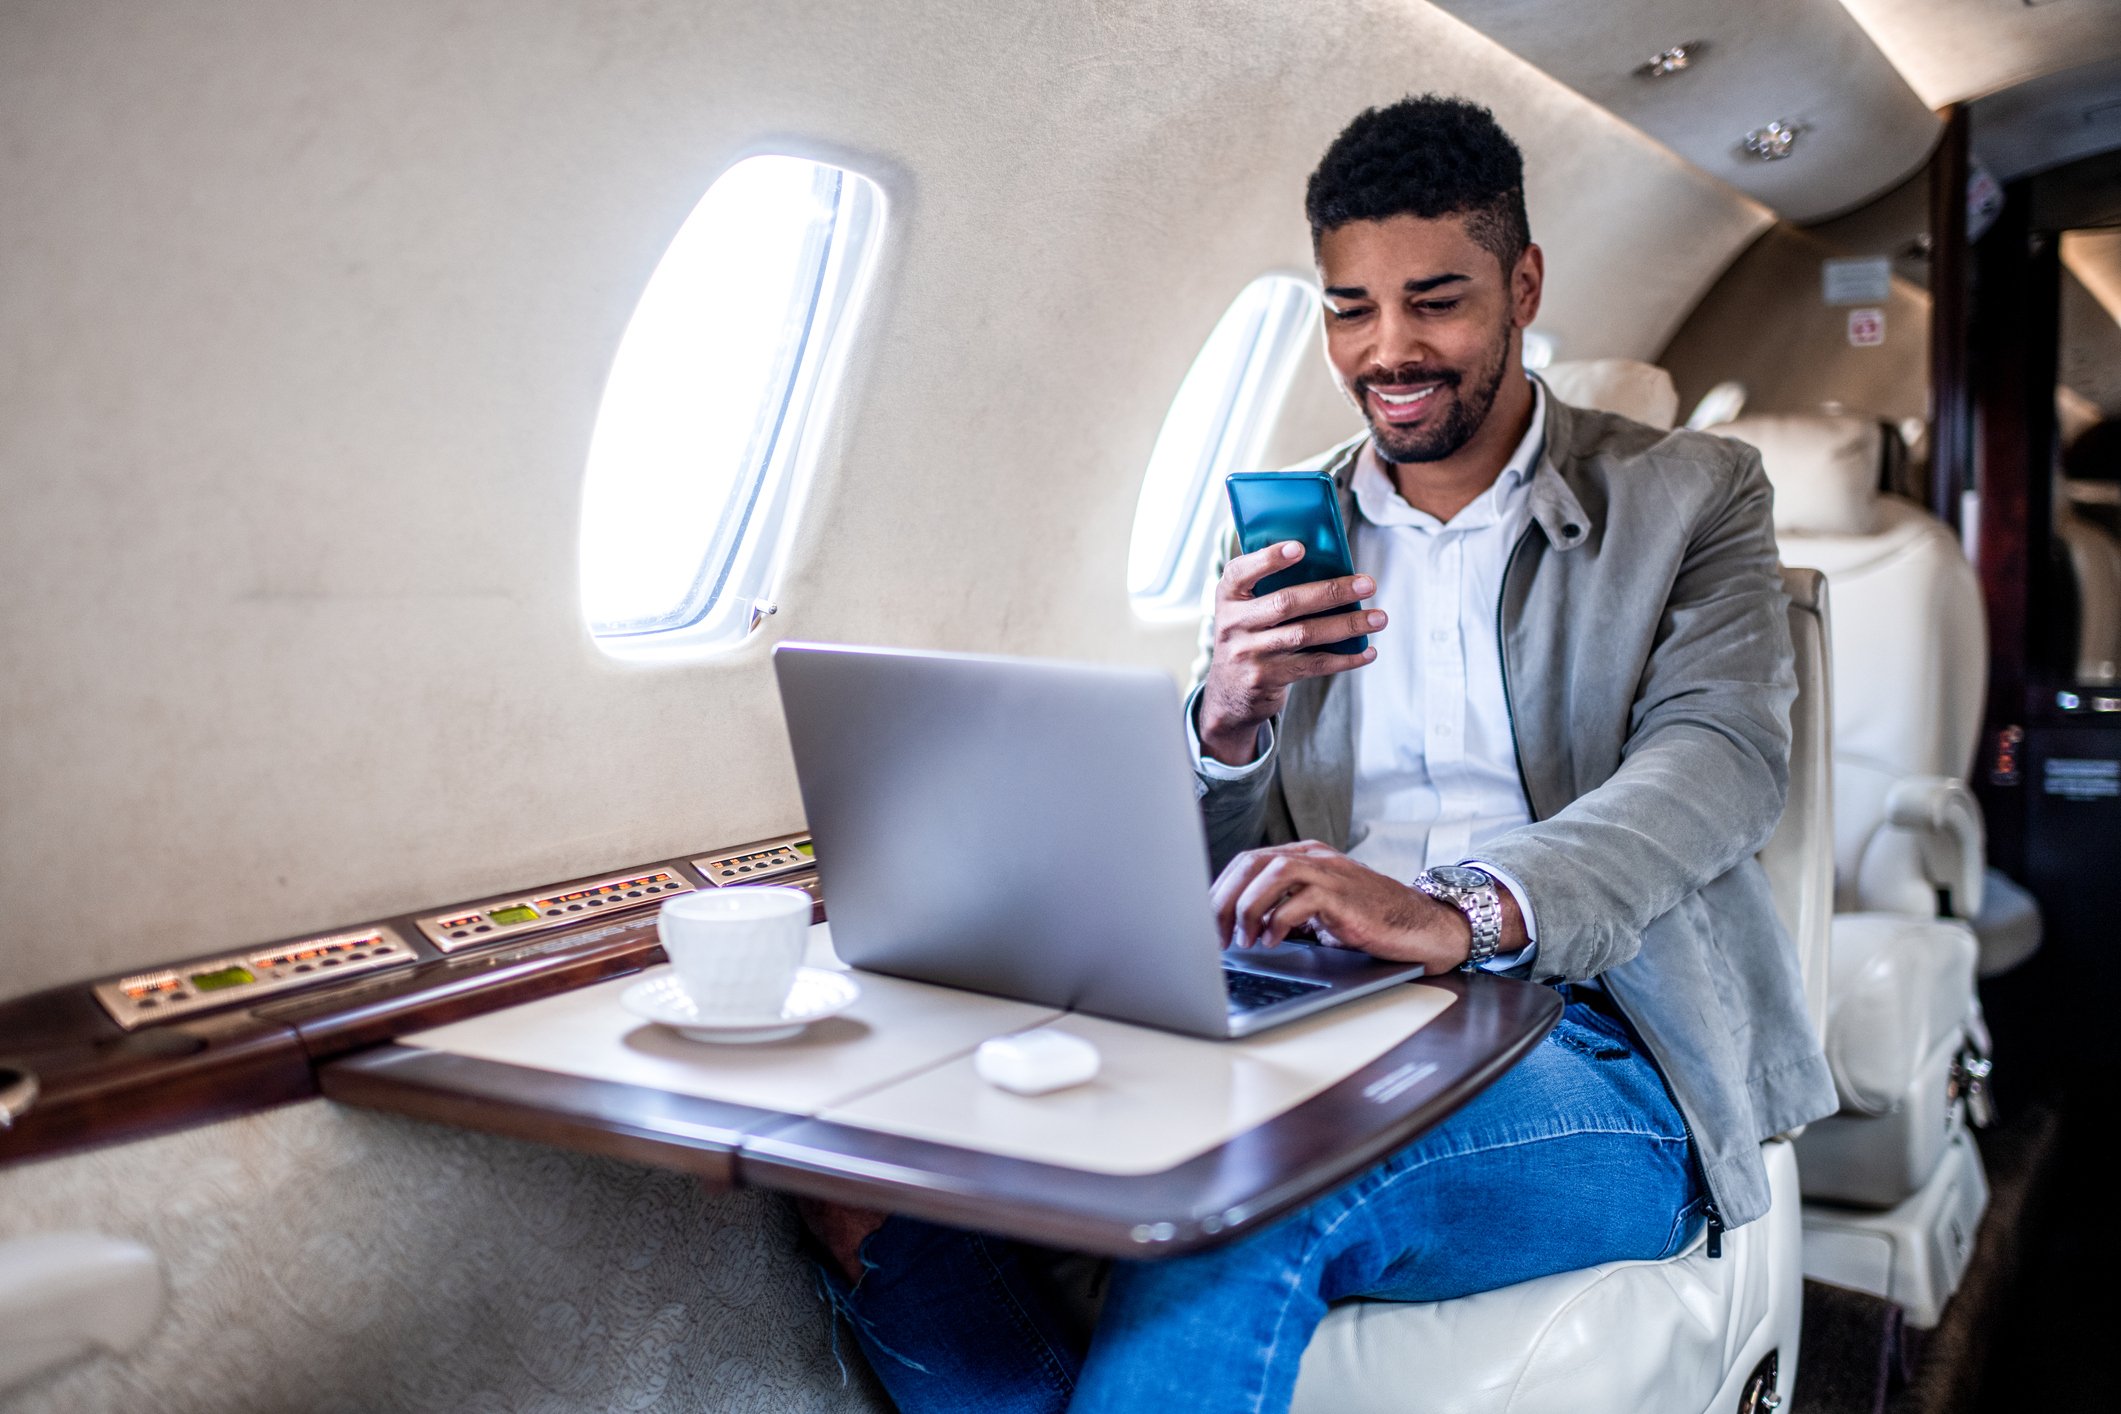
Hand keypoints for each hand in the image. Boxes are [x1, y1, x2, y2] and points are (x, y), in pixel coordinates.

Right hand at [1197, 542, 1382, 765]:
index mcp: (1228, 596)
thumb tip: (1330, 569)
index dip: (1269, 558)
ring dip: (1347, 625)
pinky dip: (1344, 659)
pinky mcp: (1266, 678)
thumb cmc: (1250, 636)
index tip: (1300, 547)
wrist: (1229, 693)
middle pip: (1286, 602)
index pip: (1242, 571)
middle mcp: (1233, 623)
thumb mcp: (1246, 610)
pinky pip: (1312, 665)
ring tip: (1378, 618)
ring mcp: (1248, 652)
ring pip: (1305, 634)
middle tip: (1367, 585)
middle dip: (1332, 592)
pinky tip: (1367, 651)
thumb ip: (1271, 588)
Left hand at [1211, 842, 1473, 969]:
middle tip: (1212, 936)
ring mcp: (1330, 873)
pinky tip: (1272, 941)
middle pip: (1252, 863)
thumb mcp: (1318, 911)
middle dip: (1223, 900)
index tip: (1203, 922)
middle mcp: (1314, 858)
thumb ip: (1283, 909)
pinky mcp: (1344, 895)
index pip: (1247, 863)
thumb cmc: (1368, 922)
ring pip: (1271, 873)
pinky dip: (1278, 921)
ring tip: (1240, 940)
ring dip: (1247, 908)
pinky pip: (1301, 899)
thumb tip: (1236, 930)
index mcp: (1303, 857)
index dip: (1220, 891)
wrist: (1420, 926)